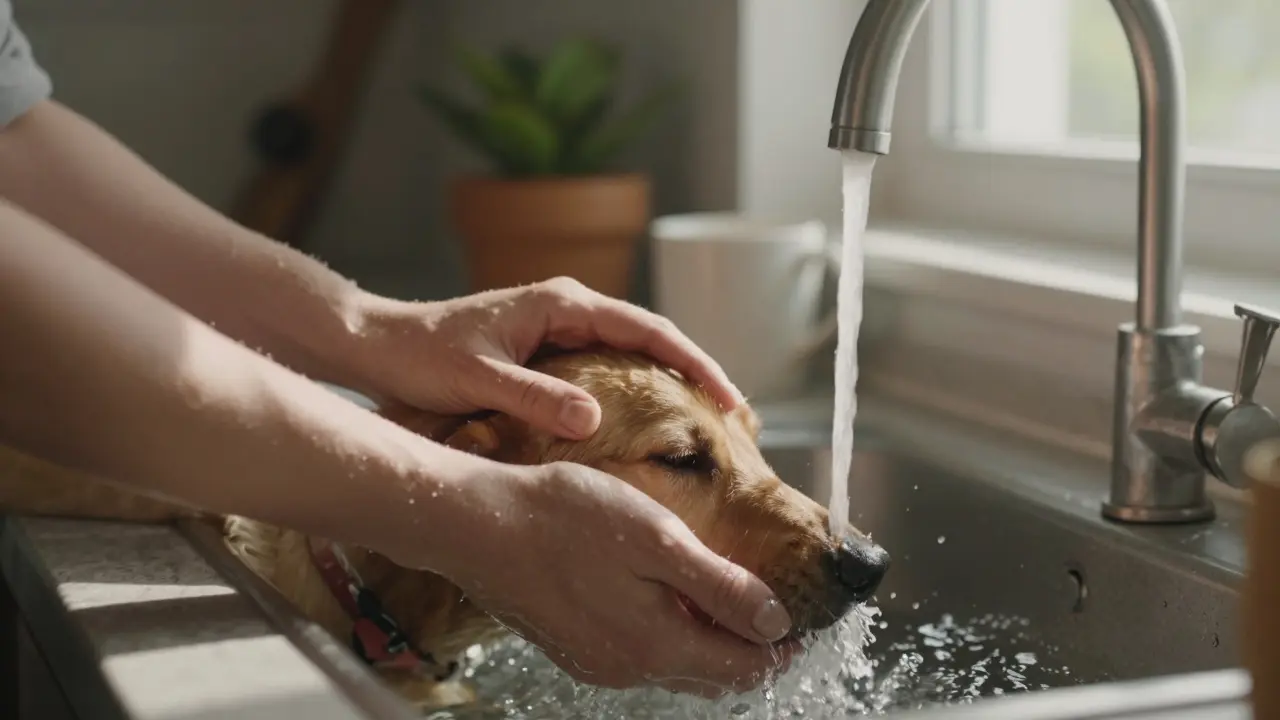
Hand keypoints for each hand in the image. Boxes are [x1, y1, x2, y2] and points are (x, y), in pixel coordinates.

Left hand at [353, 278, 742, 438]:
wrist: (379, 345)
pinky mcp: (549, 349)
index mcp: (564, 303)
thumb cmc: (422, 356)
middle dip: (697, 374)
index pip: (648, 330)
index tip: (728, 398)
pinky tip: (652, 420)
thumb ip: (534, 398)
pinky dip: (639, 390)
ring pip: (634, 353)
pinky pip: (609, 367)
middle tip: (737, 418)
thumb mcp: (479, 379)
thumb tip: (594, 421)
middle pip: (652, 338)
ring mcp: (561, 327)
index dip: (694, 363)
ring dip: (672, 383)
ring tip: (710, 422)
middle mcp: (570, 308)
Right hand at [447, 461, 797, 696]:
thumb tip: (777, 623)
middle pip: (711, 674)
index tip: (807, 620)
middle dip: (749, 649)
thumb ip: (721, 587)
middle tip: (774, 609)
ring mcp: (596, 661)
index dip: (782, 647)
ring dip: (708, 641)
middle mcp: (628, 668)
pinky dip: (668, 634)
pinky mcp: (573, 646)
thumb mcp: (658, 540)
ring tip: (726, 597)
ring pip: (674, 665)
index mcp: (657, 645)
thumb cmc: (566, 519)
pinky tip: (666, 595)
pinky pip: (639, 654)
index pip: (744, 668)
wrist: (477, 524)